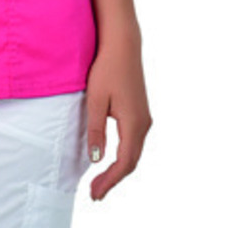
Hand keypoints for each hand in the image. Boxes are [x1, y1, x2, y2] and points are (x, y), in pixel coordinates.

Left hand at [85, 28, 151, 200]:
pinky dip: (123, 155)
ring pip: (133, 152)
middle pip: (131, 161)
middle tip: (95, 193)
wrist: (122, 44)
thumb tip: (96, 158)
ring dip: (118, 168)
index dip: (109, 180)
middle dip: (113, 179)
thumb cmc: (107, 68)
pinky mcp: (140, 111)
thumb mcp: (96, 99)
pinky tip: (110, 157)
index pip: (123, 162)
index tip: (95, 193)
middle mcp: (144, 124)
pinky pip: (133, 141)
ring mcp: (144, 117)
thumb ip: (96, 129)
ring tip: (100, 180)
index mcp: (134, 123)